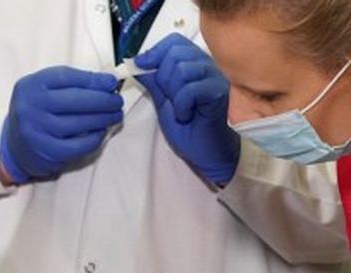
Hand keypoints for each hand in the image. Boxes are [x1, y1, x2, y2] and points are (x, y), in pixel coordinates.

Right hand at [0, 66, 123, 184]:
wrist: (13, 145)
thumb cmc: (36, 112)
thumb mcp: (44, 89)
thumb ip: (70, 83)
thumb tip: (106, 83)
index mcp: (31, 86)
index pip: (68, 77)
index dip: (94, 80)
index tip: (111, 82)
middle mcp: (31, 107)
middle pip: (77, 100)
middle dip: (104, 100)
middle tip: (117, 101)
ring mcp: (38, 131)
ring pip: (81, 123)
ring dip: (104, 119)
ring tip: (114, 115)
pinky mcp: (47, 152)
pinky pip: (79, 145)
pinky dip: (95, 138)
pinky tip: (100, 132)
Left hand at [135, 33, 239, 184]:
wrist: (205, 149)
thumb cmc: (189, 126)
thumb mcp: (162, 99)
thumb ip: (152, 79)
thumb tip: (136, 62)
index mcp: (193, 63)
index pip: (173, 41)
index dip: (154, 53)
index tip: (142, 67)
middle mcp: (206, 65)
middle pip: (175, 53)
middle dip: (163, 78)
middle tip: (169, 97)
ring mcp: (215, 77)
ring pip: (183, 70)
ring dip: (173, 93)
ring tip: (180, 108)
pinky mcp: (219, 92)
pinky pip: (191, 89)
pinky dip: (182, 105)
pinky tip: (186, 115)